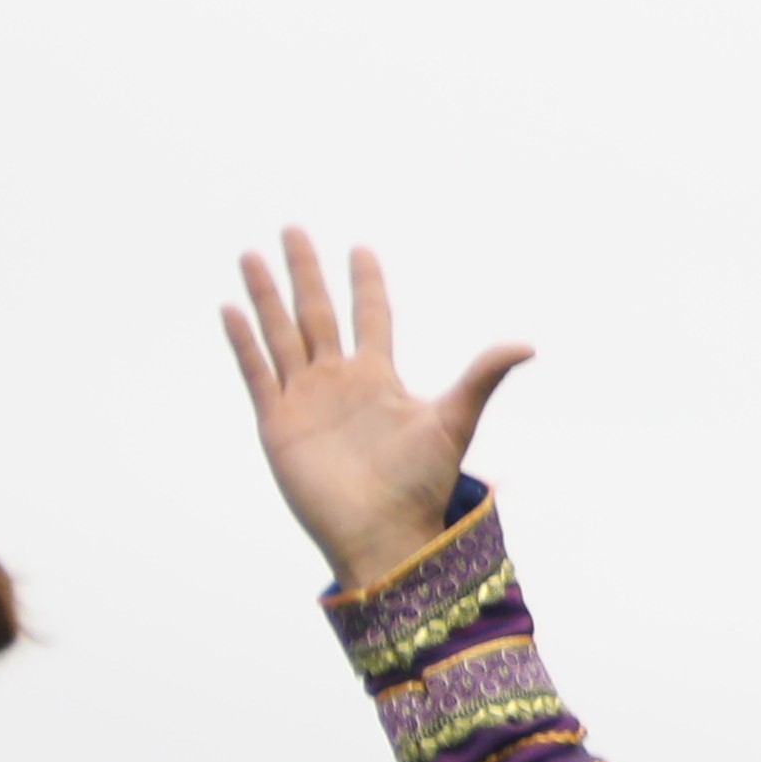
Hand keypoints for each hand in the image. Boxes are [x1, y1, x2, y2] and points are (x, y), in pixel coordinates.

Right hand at [222, 231, 531, 592]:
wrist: (384, 532)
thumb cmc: (422, 483)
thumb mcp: (455, 419)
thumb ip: (483, 377)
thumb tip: (529, 345)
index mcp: (379, 377)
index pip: (371, 316)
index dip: (367, 284)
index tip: (360, 248)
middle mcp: (339, 382)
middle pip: (318, 313)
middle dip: (306, 273)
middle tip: (293, 229)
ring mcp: (305, 400)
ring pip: (281, 334)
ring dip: (266, 297)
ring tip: (251, 256)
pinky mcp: (278, 423)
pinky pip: (258, 372)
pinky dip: (244, 341)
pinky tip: (231, 308)